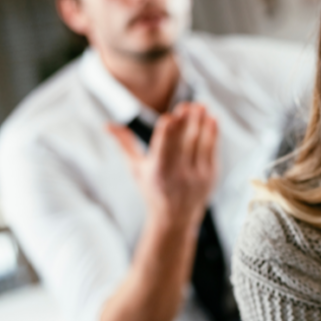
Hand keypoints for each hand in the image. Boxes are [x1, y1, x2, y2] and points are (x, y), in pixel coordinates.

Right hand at [108, 102, 218, 229]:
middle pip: (183, 142)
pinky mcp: (211, 176)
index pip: (162, 148)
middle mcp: (177, 174)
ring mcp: (196, 175)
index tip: (170, 116)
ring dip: (201, 123)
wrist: (176, 217)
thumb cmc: (153, 189)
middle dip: (187, 122)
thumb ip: (125, 144)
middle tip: (189, 104)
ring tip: (201, 106)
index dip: (167, 132)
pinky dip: (213, 134)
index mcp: (157, 171)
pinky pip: (212, 151)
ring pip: (200, 143)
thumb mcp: (136, 169)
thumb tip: (107, 125)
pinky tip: (212, 119)